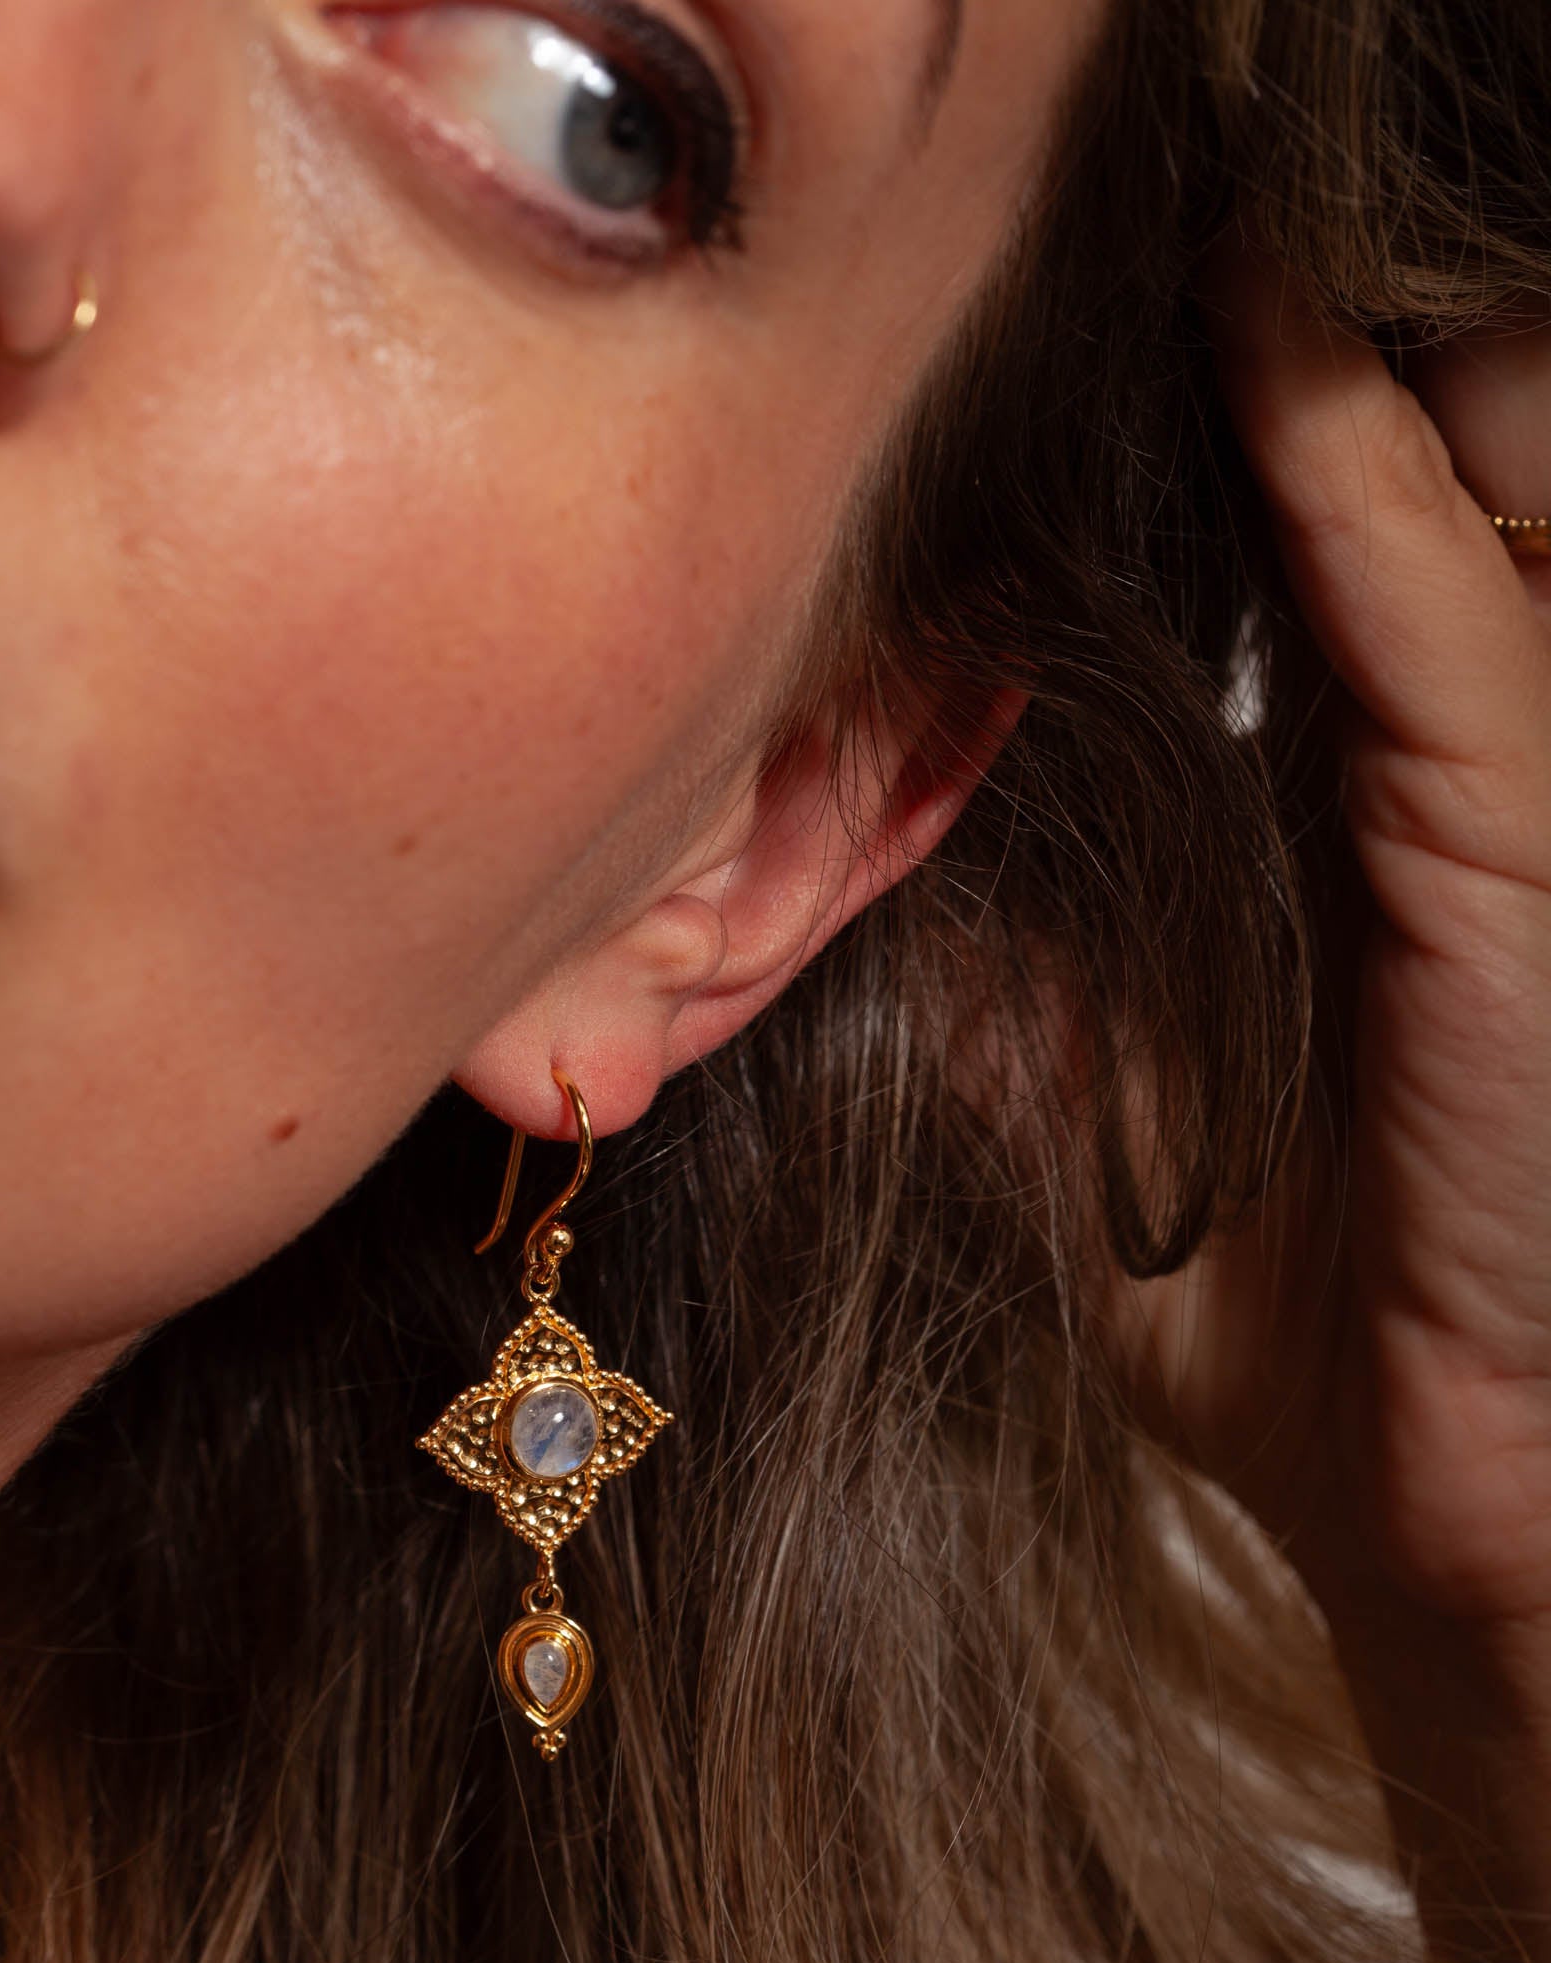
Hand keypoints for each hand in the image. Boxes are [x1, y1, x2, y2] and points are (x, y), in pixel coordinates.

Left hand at [1122, 246, 1550, 1962]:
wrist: (1445, 1469)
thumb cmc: (1269, 1295)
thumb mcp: (1073, 1106)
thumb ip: (980, 973)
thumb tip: (808, 883)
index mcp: (1314, 785)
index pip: (1255, 531)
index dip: (1162, 400)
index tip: (1012, 295)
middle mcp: (1405, 736)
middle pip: (1345, 450)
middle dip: (1241, 313)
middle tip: (1096, 179)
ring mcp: (1485, 755)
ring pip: (1435, 453)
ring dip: (1317, 312)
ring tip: (1191, 168)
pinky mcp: (1513, 806)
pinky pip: (1429, 580)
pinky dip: (1347, 437)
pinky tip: (1264, 302)